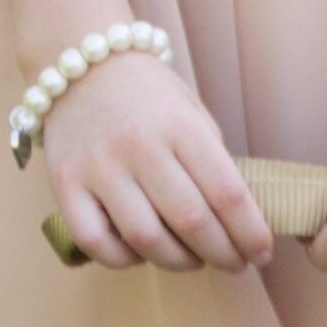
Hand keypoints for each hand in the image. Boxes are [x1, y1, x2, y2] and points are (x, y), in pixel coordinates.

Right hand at [37, 49, 272, 270]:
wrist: (80, 63)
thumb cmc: (147, 95)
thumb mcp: (192, 114)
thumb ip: (213, 162)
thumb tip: (239, 221)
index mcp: (181, 126)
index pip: (228, 194)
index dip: (250, 234)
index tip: (262, 253)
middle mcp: (139, 146)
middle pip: (191, 222)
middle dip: (222, 255)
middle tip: (234, 263)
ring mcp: (98, 167)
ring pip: (145, 238)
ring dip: (178, 262)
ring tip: (192, 259)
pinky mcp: (65, 185)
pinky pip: (95, 242)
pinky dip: (124, 259)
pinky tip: (142, 252)